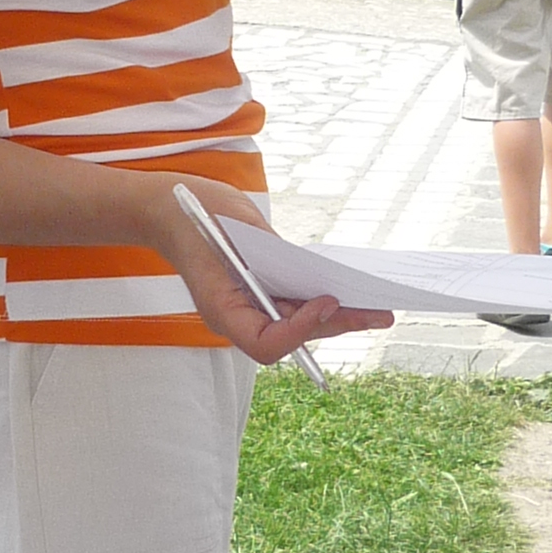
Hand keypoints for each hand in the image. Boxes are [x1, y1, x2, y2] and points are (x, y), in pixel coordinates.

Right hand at [147, 177, 391, 362]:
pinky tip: (350, 290)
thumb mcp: (236, 226)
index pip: (266, 344)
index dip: (300, 329)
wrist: (172, 209)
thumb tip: (317, 276)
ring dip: (337, 317)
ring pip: (299, 324)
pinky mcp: (259, 293)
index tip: (327, 299)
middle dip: (337, 324)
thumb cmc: (196, 214)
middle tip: (379, 315)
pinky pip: (294, 304)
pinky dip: (320, 299)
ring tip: (377, 309)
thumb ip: (274, 254)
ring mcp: (249, 307)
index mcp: (221, 310)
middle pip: (292, 337)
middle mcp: (237, 317)